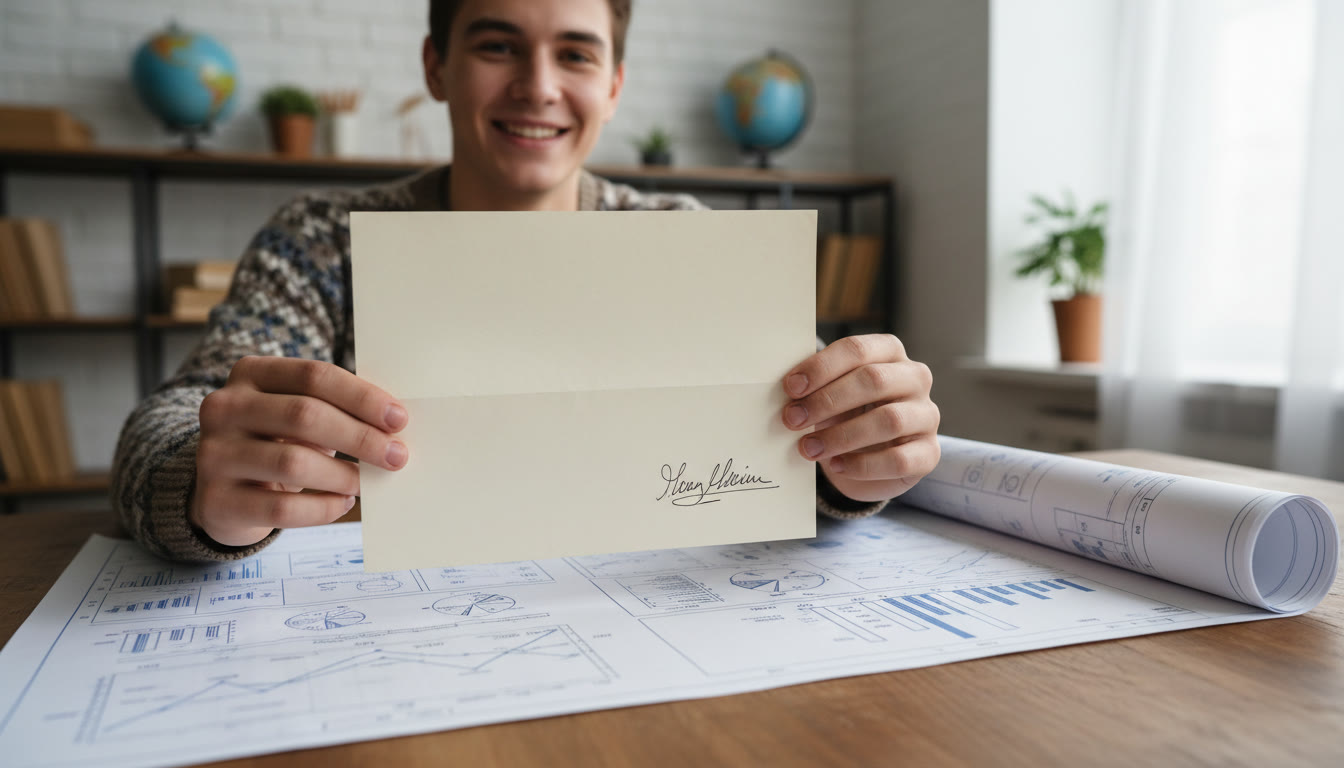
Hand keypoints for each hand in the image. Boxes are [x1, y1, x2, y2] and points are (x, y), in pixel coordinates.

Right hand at [191, 356, 409, 546]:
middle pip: (304, 415)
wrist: (223, 490)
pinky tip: (342, 503)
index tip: (399, 419)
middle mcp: (224, 407)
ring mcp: (214, 454)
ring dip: (343, 475)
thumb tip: (394, 426)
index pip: (313, 376)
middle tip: (396, 456)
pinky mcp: (216, 500)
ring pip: (292, 462)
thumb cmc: (276, 442)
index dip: (361, 397)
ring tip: (367, 482)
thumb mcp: (295, 414)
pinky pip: (281, 509)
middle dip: (360, 437)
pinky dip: (321, 509)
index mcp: (250, 373)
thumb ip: (334, 410)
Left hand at [781, 334, 939, 502]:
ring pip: (889, 420)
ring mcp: (926, 415)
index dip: (821, 367)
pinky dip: (862, 465)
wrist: (867, 460)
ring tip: (809, 448)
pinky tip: (837, 465)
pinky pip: (898, 460)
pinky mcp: (929, 453)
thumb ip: (813, 387)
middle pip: (874, 380)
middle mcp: (915, 378)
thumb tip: (787, 391)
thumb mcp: (829, 395)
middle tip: (792, 419)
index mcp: (889, 352)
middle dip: (827, 400)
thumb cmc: (844, 415)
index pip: (857, 350)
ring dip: (841, 436)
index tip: (790, 387)